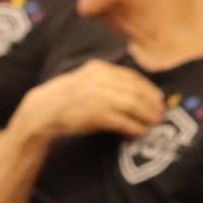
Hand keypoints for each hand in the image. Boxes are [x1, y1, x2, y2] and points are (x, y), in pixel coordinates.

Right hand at [15, 60, 164, 141]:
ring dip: (147, 117)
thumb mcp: (87, 80)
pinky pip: (124, 122)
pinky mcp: (96, 115)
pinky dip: (135, 128)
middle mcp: (99, 80)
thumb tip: (138, 91)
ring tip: (154, 124)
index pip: (132, 77)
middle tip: (160, 115)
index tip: (159, 99)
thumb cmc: (68, 99)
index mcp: (99, 69)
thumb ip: (108, 81)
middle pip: (136, 91)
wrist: (42, 111)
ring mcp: (97, 97)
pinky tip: (140, 133)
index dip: (149, 89)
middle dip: (152, 105)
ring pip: (133, 106)